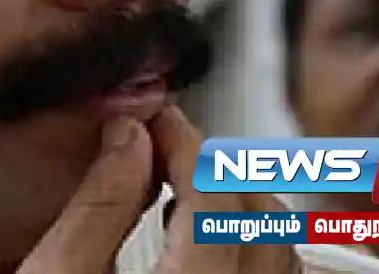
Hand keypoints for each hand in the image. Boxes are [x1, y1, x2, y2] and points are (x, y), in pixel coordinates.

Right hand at [18, 108, 300, 273]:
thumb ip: (96, 207)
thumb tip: (129, 136)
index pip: (212, 196)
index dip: (184, 143)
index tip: (154, 121)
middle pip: (263, 222)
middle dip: (219, 171)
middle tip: (168, 150)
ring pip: (281, 257)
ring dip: (243, 211)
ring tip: (187, 195)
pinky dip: (251, 251)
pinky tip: (204, 248)